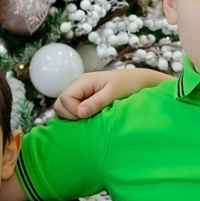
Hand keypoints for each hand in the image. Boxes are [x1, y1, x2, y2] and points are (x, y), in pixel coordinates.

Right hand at [53, 67, 167, 120]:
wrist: (139, 81)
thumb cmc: (128, 84)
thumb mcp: (114, 93)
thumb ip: (97, 102)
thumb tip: (80, 112)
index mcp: (82, 81)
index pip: (64, 100)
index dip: (72, 111)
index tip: (88, 116)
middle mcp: (77, 86)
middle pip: (59, 105)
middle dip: (70, 116)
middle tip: (88, 119)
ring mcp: (79, 93)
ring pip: (64, 109)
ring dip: (74, 117)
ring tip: (90, 119)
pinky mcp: (83, 99)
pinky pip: (72, 111)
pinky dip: (78, 117)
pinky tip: (91, 118)